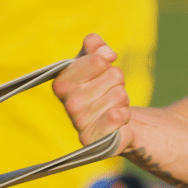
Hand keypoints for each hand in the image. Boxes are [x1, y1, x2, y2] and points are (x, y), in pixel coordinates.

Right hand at [52, 34, 133, 150]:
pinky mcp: (94, 140)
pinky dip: (124, 114)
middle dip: (117, 81)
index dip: (106, 61)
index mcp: (62, 82)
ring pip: (119, 95)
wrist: (113, 120)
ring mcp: (80, 124)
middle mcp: (68, 104)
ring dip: (122, 98)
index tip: (104, 66)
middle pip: (113, 76)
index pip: (97, 60)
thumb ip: (95, 47)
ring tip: (112, 105)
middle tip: (109, 91)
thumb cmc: (101, 87)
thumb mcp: (97, 62)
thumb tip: (99, 47)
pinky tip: (117, 117)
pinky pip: (118, 117)